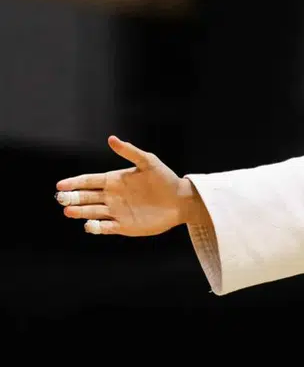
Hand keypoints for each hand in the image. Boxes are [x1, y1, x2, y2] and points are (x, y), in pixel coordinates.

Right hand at [55, 136, 189, 235]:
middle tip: (61, 199)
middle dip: (72, 198)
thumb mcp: (148, 162)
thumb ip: (130, 152)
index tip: (61, 185)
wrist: (180, 200)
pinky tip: (90, 225)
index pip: (89, 181)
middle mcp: (111, 196)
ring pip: (92, 213)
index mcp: (114, 180)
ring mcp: (116, 211)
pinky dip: (96, 227)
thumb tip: (111, 139)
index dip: (74, 183)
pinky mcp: (123, 226)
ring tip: (68, 211)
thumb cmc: (165, 179)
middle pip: (86, 197)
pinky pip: (105, 228)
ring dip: (80, 212)